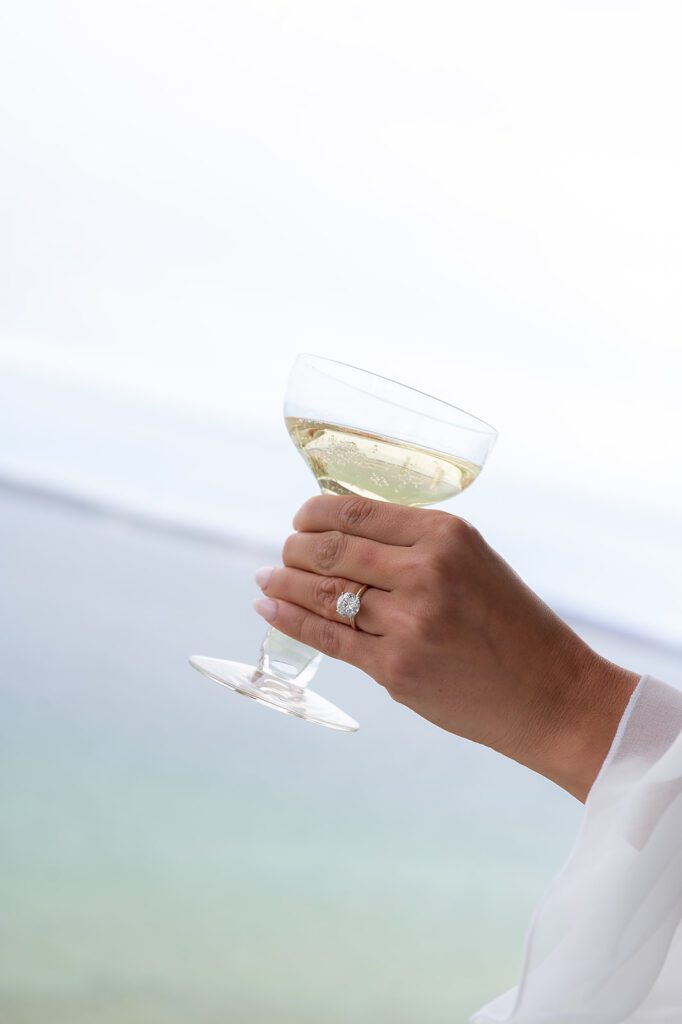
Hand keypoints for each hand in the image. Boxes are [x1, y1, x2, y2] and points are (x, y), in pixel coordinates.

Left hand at [253, 495, 637, 800]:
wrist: (549, 693)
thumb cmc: (511, 624)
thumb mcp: (474, 561)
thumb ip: (416, 546)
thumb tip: (344, 535)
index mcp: (446, 534)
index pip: (357, 511)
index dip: (315, 513)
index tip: (301, 519)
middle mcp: (424, 571)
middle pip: (330, 550)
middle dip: (294, 548)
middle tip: (283, 552)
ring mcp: (407, 622)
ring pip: (321, 593)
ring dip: (283, 582)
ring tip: (267, 578)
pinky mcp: (395, 668)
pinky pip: (327, 637)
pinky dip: (290, 620)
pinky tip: (270, 607)